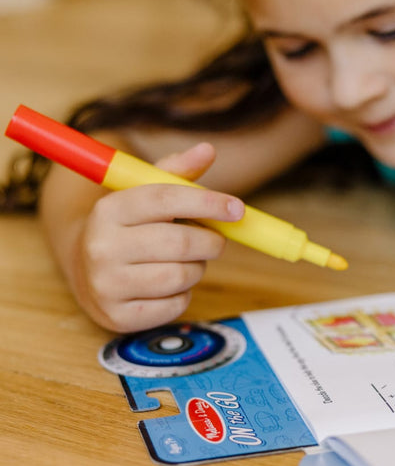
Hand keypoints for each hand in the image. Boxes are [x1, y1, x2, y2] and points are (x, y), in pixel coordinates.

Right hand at [72, 143, 244, 332]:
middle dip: (211, 242)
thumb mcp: (145, 194)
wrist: (87, 269)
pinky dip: (184, 295)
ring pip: (181, 276)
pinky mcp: (117, 316)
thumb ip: (178, 172)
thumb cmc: (131, 226)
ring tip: (187, 262)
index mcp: (109, 209)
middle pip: (180, 242)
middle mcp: (101, 246)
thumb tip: (208, 149)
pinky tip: (169, 285)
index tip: (237, 209)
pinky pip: (175, 305)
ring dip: (198, 269)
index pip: (165, 199)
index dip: (207, 202)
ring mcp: (106, 284)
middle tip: (215, 241)